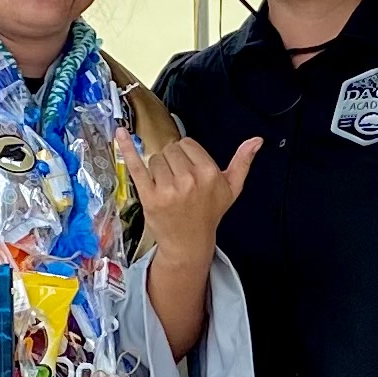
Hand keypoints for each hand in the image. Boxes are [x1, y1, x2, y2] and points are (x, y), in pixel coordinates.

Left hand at [121, 129, 259, 266]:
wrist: (189, 243)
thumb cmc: (209, 214)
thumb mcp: (231, 188)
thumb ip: (243, 162)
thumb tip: (256, 141)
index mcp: (209, 173)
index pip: (187, 144)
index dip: (187, 156)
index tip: (190, 172)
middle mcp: (189, 180)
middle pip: (170, 149)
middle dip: (172, 162)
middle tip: (178, 183)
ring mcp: (168, 189)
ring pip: (155, 159)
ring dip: (158, 170)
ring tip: (168, 188)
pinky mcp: (149, 196)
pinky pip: (136, 166)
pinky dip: (126, 149)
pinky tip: (120, 133)